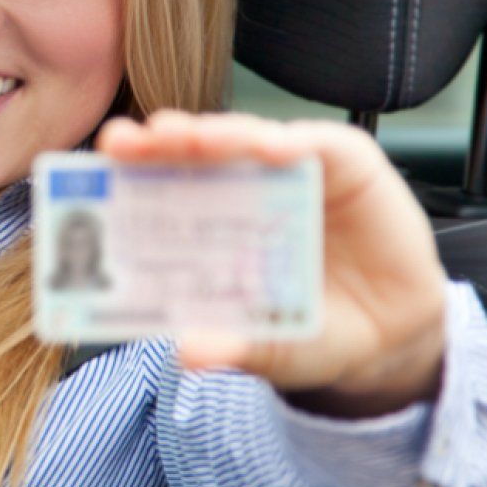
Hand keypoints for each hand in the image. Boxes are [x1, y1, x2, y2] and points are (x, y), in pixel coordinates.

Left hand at [95, 111, 447, 417]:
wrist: (391, 339)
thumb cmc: (313, 332)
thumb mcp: (269, 348)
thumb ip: (231, 346)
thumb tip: (185, 352)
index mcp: (210, 223)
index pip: (159, 187)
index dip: (128, 175)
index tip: (95, 167)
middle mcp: (243, 187)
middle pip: (192, 154)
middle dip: (156, 144)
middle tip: (125, 143)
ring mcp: (293, 169)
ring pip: (244, 139)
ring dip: (215, 135)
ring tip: (188, 140)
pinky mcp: (347, 163)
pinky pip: (318, 145)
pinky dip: (294, 143)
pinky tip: (273, 148)